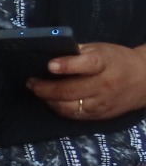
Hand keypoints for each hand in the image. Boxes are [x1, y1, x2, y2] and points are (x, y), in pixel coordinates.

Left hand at [26, 42, 145, 121]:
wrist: (144, 80)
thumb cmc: (117, 60)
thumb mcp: (100, 49)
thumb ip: (77, 52)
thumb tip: (49, 54)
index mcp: (105, 64)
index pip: (87, 65)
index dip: (67, 65)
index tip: (49, 65)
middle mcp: (104, 85)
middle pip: (70, 90)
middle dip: (45, 88)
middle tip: (30, 82)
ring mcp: (102, 103)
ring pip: (69, 107)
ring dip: (48, 100)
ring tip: (37, 91)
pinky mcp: (100, 116)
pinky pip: (74, 116)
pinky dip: (58, 108)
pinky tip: (50, 100)